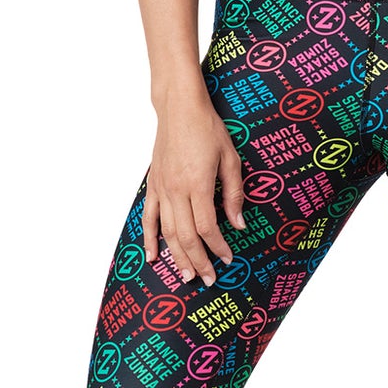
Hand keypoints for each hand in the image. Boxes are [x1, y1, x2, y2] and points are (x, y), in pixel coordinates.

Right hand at [142, 85, 245, 286]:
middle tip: (208, 279)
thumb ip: (234, 193)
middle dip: (198, 261)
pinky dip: (149, 238)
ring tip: (186, 276)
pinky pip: (149, 217)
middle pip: (186, 236)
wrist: (179, 108)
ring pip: (167, 232)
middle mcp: (176, 190)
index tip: (227, 258)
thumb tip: (238, 224)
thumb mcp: (230, 159)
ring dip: (176, 256)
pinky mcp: (153, 185)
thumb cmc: (208, 129)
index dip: (217, 247)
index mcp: (198, 184)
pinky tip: (152, 256)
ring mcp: (161, 188)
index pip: (207, 227)